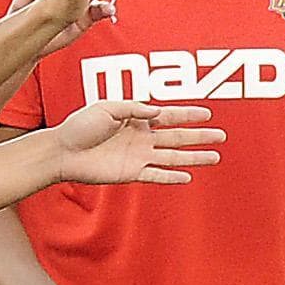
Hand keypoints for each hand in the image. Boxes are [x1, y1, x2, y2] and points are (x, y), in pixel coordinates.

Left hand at [49, 100, 225, 184]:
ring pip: (173, 156)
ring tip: (214, 157)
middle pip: (177, 136)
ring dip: (193, 157)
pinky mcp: (131, 173)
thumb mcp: (106, 107)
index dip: (187, 115)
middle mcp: (141, 137)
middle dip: (199, 136)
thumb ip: (133, 108)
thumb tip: (157, 112)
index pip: (168, 116)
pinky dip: (171, 176)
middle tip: (221, 136)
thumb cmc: (80, 126)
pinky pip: (156, 175)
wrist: (63, 151)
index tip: (207, 114)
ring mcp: (138, 156)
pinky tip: (187, 176)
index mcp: (136, 118)